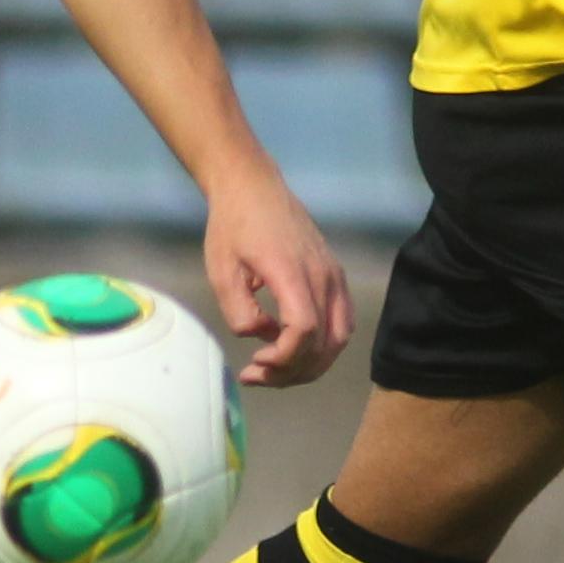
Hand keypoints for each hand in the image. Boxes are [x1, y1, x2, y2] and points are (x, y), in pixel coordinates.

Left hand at [197, 167, 351, 385]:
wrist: (254, 187)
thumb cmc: (232, 226)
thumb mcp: (220, 271)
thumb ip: (240, 312)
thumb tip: (263, 336)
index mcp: (290, 271)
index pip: (305, 330)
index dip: (284, 358)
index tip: (256, 362)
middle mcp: (321, 275)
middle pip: (324, 342)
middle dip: (292, 370)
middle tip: (258, 375)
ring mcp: (333, 275)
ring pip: (339, 337)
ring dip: (311, 363)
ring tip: (277, 369)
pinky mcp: (336, 275)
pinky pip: (342, 321)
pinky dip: (324, 345)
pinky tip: (295, 347)